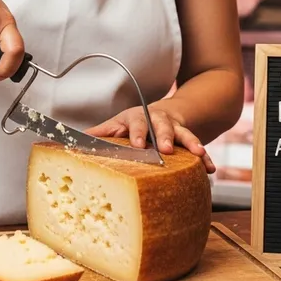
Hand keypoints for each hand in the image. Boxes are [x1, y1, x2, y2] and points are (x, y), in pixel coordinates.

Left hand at [85, 102, 215, 173]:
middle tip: (166, 150)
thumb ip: (99, 134)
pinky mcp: (187, 136)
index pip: (134, 123)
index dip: (136, 133)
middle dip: (164, 137)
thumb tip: (71, 141)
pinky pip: (197, 146)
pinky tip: (209, 169)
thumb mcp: (116, 125)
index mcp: (135, 118)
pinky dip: (204, 157)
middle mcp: (155, 120)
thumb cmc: (133, 124)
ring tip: (198, 154)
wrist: (164, 112)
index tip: (137, 144)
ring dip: (189, 144)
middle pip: (160, 126)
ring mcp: (173, 127)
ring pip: (183, 133)